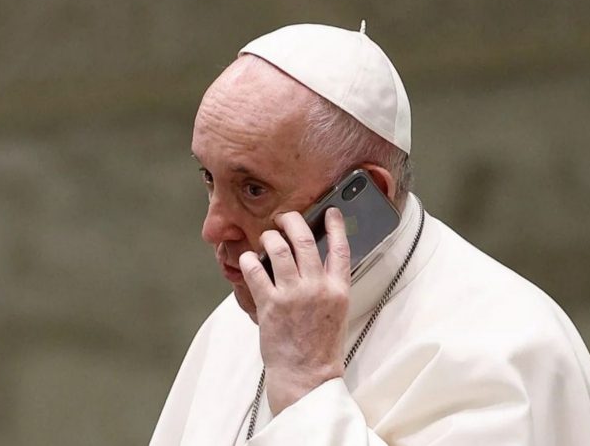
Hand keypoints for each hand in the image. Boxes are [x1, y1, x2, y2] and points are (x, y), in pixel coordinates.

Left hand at [239, 207, 350, 413]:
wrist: (307, 376)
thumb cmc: (320, 348)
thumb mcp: (337, 313)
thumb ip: (330, 286)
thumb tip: (316, 262)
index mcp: (339, 290)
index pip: (341, 247)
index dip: (335, 224)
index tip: (329, 212)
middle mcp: (317, 288)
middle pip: (304, 239)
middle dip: (292, 220)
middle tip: (285, 218)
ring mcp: (293, 295)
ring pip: (279, 249)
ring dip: (270, 238)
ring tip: (267, 238)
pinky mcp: (270, 304)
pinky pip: (255, 270)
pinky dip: (249, 260)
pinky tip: (248, 259)